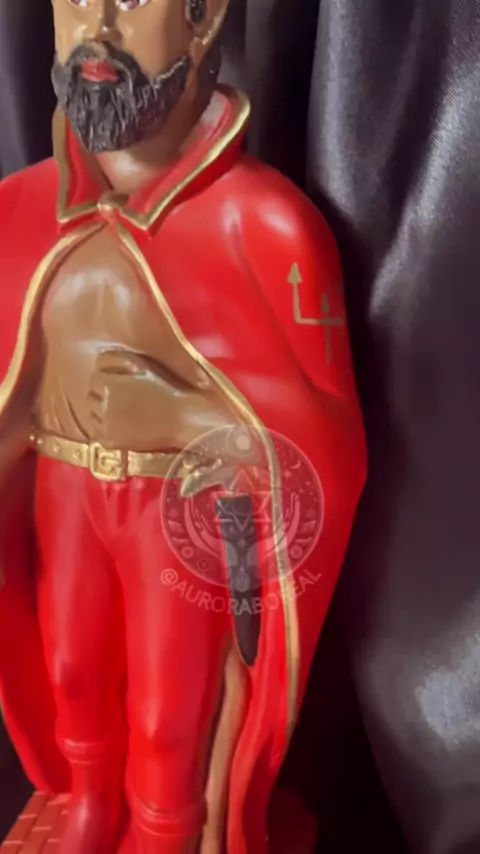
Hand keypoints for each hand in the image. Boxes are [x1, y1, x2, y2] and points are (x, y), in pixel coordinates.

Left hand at [87, 349, 238, 451]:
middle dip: (102, 396)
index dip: (108, 380)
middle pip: (91, 397)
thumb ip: (118, 360)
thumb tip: (99, 359)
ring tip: (122, 412)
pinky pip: (99, 434)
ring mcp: (106, 425)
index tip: (119, 384)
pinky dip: (107, 429)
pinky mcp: (111, 442)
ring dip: (102, 412)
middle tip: (121, 399)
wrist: (181, 419)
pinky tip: (123, 426)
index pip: (95, 378)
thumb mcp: (142, 366)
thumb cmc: (165, 390)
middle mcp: (103, 404)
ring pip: (93, 415)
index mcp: (109, 384)